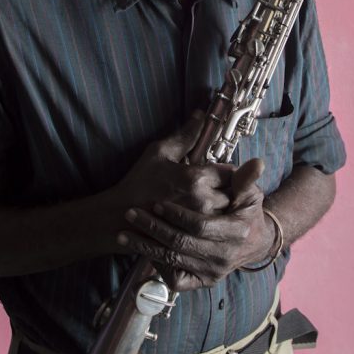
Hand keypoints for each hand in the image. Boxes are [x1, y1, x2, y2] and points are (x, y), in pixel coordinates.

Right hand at [110, 111, 232, 224]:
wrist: (119, 216)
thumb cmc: (138, 182)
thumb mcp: (159, 152)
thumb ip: (185, 135)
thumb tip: (200, 115)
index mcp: (196, 178)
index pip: (232, 173)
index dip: (229, 172)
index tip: (221, 173)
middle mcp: (203, 201)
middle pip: (234, 195)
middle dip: (229, 190)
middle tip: (218, 188)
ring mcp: (199, 223)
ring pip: (228, 215)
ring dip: (225, 209)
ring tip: (213, 204)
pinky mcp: (195, 238)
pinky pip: (217, 231)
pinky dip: (216, 226)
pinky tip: (204, 219)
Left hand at [116, 157, 273, 290]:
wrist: (255, 242)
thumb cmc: (246, 211)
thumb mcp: (249, 193)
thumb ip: (244, 179)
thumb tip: (257, 162)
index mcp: (237, 232)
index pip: (200, 225)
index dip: (177, 215)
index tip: (157, 203)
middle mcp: (225, 256)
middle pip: (181, 243)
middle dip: (153, 228)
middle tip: (131, 213)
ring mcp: (214, 272)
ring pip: (173, 260)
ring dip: (146, 246)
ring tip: (124, 232)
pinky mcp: (205, 282)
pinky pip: (176, 279)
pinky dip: (157, 265)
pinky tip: (142, 250)